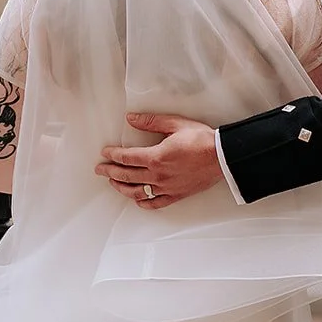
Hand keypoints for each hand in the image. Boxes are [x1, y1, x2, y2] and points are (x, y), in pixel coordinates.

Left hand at [95, 112, 221, 209]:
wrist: (222, 157)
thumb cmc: (201, 140)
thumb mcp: (175, 124)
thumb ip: (151, 122)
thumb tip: (131, 119)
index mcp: (155, 157)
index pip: (126, 158)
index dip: (113, 155)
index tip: (105, 153)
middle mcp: (157, 176)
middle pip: (126, 175)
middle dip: (110, 172)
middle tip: (100, 169)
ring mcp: (166, 188)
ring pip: (136, 192)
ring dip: (121, 187)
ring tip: (113, 183)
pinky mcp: (176, 195)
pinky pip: (154, 203)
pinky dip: (143, 202)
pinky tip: (137, 199)